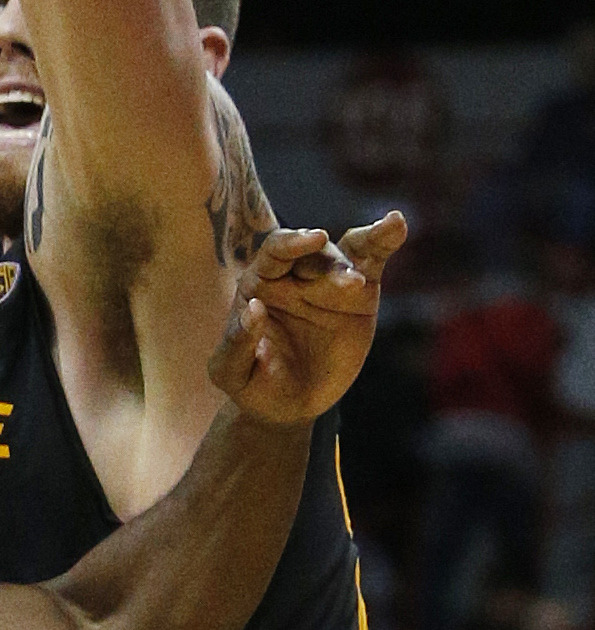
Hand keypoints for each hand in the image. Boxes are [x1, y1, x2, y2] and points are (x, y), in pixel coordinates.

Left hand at [208, 215, 406, 429]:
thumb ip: (237, 343)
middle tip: (348, 283)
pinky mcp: (359, 294)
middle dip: (329, 261)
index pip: (275, 252)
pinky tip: (397, 224)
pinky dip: (384, 240)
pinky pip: (372, 260)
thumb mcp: (233, 372)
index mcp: (260, 283)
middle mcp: (294, 275)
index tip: (314, 239)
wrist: (290, 405)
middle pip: (313, 251)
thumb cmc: (253, 384)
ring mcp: (327, 282)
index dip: (293, 242)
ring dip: (361, 250)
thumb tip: (254, 309)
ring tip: (360, 283)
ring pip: (346, 252)